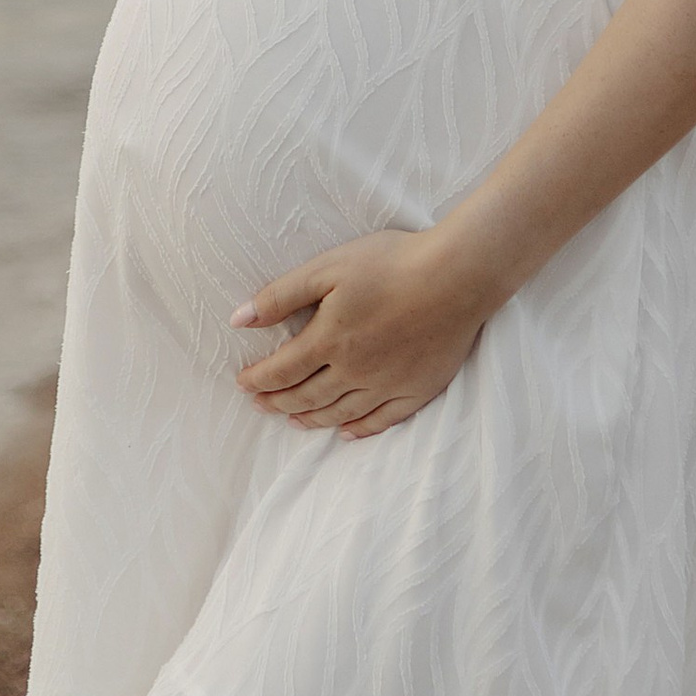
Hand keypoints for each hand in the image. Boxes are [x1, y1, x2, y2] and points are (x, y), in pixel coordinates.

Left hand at [229, 228, 495, 437]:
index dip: (258, 380)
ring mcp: (387, 385)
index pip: (282, 370)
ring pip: (340, 413)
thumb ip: (281, 295)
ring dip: (311, 419)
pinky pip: (382, 420)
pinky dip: (360, 430)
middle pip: (307, 397)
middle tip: (260, 405)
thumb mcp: (328, 268)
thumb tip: (238, 320)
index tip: (243, 384)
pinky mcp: (417, 390)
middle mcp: (354, 371)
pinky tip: (348, 433)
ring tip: (293, 420)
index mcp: (329, 340)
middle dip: (278, 402)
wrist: (457, 275)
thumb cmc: (391, 262)